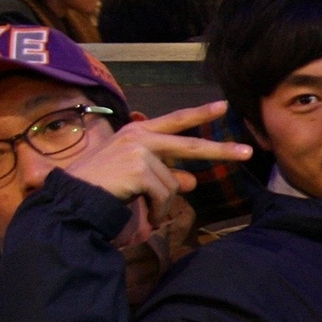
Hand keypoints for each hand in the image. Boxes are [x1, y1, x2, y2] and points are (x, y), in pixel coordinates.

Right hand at [63, 101, 254, 204]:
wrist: (73, 199)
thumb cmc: (102, 188)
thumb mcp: (136, 177)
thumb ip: (165, 174)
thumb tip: (192, 181)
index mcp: (137, 133)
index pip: (174, 120)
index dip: (199, 114)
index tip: (223, 106)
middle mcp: (138, 136)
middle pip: (188, 145)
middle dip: (221, 151)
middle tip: (248, 153)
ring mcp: (138, 150)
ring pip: (173, 183)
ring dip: (164, 204)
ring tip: (147, 210)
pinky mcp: (138, 168)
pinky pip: (164, 195)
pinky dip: (158, 211)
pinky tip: (146, 216)